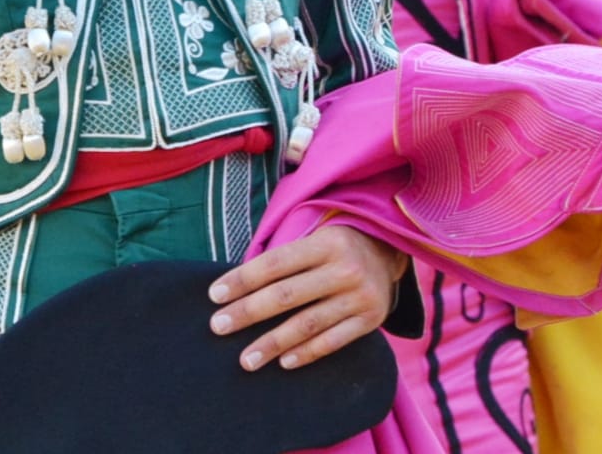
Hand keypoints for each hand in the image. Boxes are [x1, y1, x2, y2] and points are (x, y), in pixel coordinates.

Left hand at [208, 225, 408, 371]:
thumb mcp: (313, 239)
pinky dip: (306, 353)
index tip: (215, 295)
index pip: (274, 264)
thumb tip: (236, 288)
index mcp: (325, 243)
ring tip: (246, 359)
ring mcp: (360, 297)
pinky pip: (333, 342)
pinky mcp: (370, 320)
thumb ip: (282, 260)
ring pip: (307, 325)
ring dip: (272, 344)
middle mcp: (344, 269)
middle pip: (286, 296)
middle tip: (218, 327)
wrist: (387, 253)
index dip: (242, 279)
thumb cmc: (333, 247)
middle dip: (248, 313)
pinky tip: (283, 362)